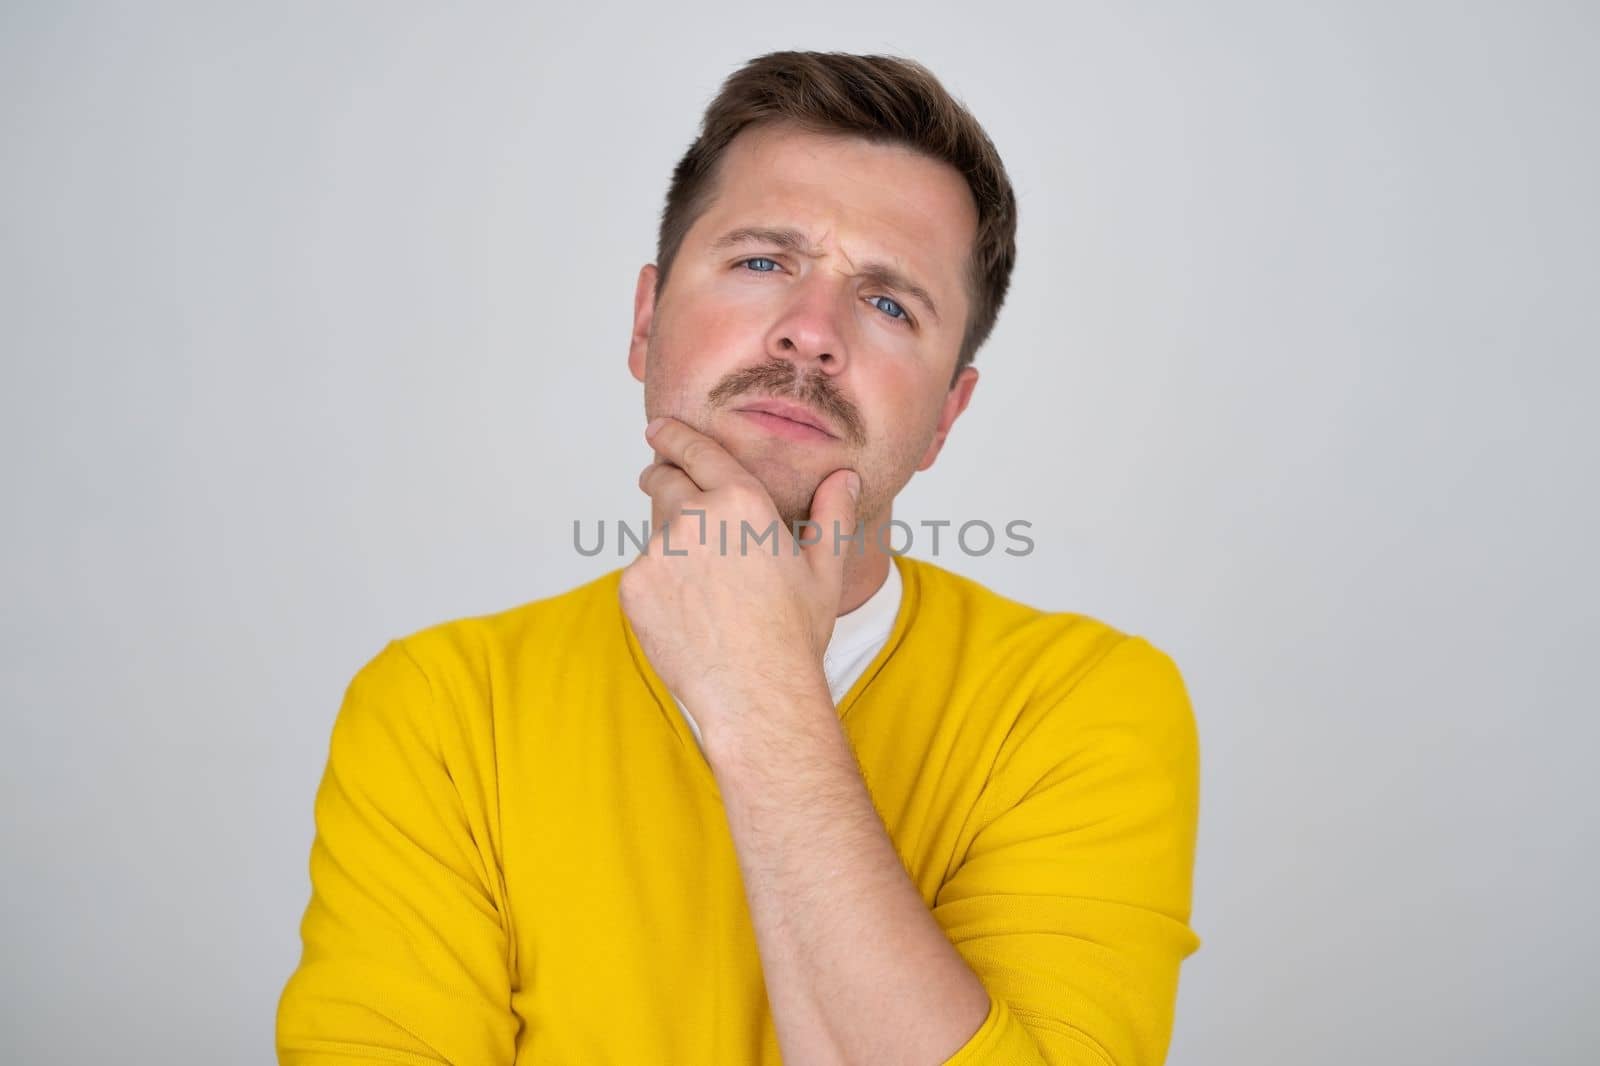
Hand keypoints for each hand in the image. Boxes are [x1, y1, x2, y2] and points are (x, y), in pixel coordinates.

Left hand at [618, 416, 860, 740]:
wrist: (755, 692)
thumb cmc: (795, 633)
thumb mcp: (824, 569)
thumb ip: (832, 513)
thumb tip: (845, 478)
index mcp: (741, 502)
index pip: (697, 451)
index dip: (674, 435)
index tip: (659, 427)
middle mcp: (693, 518)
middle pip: (662, 482)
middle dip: (663, 479)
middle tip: (667, 488)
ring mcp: (657, 553)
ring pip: (655, 533)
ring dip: (669, 542)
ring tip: (703, 584)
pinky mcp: (635, 587)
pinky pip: (642, 573)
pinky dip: (658, 584)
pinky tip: (688, 613)